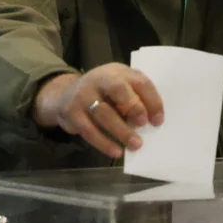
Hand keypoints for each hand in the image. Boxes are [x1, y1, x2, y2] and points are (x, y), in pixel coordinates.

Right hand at [31, 64, 163, 156]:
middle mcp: (99, 79)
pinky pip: (89, 130)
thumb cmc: (103, 93)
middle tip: (144, 124)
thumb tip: (152, 120)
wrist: (64, 94)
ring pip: (104, 112)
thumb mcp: (120, 86)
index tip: (158, 120)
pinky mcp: (72, 113)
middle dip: (133, 106)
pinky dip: (104, 143)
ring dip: (122, 130)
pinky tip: (116, 151)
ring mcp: (83, 95)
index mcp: (118, 72)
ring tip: (136, 145)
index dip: (152, 100)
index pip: (139, 81)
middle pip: (118, 89)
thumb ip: (135, 97)